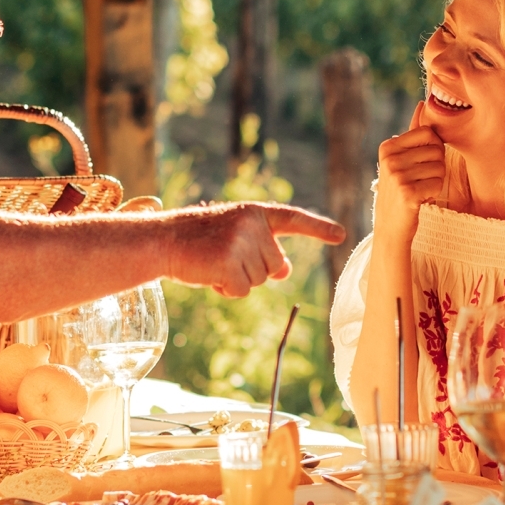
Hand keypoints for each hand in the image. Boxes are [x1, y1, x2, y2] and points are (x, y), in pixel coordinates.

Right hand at [164, 202, 345, 296]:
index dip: (318, 228)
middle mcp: (253, 224)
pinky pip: (242, 291)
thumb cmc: (199, 240)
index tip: (341, 235)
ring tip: (214, 263)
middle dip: (255, 270)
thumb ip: (263, 248)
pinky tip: (209, 275)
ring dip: (238, 280)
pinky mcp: (229, 263)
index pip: (293, 219)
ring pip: (260, 281)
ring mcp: (241, 243)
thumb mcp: (235, 237)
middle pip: (276, 266)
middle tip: (225, 258)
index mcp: (256, 213)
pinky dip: (227, 290)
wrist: (163, 240)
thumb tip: (285, 271)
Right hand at [374, 104, 446, 223]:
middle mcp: (389, 159)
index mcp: (388, 147)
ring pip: (440, 167)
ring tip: (419, 190)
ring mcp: (397, 176)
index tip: (420, 165)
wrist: (390, 227)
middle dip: (436, 167)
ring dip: (436, 181)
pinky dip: (434, 193)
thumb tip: (422, 104)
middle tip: (419, 181)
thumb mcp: (401, 159)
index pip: (429, 133)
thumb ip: (413, 133)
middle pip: (436, 150)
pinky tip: (420, 200)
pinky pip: (438, 184)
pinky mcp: (408, 193)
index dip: (433, 149)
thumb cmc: (400, 191)